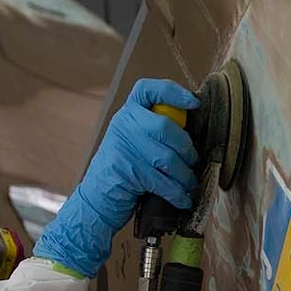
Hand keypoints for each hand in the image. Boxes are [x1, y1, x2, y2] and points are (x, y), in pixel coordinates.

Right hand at [35, 80, 200, 277]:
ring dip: (184, 175)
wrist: (95, 200)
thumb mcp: (134, 142)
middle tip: (192, 161)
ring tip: (189, 184)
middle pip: (165, 128)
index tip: (194, 102)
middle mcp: (123, 125)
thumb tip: (192, 132)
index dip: (174, 92)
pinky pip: (161, 181)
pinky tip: (183, 199)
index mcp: (128, 113)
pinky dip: (177, 193)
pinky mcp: (126, 171)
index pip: (149, 90)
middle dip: (186, 148)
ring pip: (166, 158)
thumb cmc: (124, 171)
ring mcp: (122, 147)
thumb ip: (155, 131)